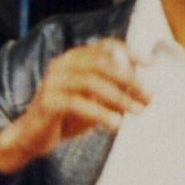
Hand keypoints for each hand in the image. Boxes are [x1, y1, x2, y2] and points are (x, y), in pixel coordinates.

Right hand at [0, 42, 150, 174]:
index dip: (130, 53)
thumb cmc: (66, 117)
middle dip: (130, 79)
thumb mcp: (95, 101)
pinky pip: (78, 103)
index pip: (105, 47)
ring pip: (92, 82)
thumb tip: (142, 89)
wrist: (32, 137)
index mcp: (74, 58)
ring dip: (120, 97)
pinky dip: (101, 113)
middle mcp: (62, 64)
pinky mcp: (48, 101)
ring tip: (138, 111)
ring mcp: (53, 81)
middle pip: (101, 63)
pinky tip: (117, 124)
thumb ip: (114, 91)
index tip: (152, 64)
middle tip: (149, 96)